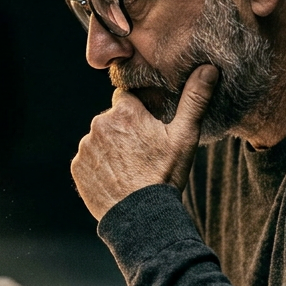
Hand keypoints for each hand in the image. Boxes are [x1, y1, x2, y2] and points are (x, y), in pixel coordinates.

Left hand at [71, 64, 217, 219]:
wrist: (141, 217)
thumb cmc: (165, 175)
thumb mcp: (185, 136)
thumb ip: (194, 99)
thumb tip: (208, 68)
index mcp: (124, 111)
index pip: (127, 97)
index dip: (139, 110)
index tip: (148, 126)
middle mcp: (100, 123)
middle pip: (113, 119)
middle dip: (125, 130)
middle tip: (143, 152)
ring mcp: (86, 146)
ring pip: (100, 139)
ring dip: (112, 148)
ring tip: (131, 168)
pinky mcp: (78, 167)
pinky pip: (89, 159)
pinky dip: (100, 166)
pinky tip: (116, 178)